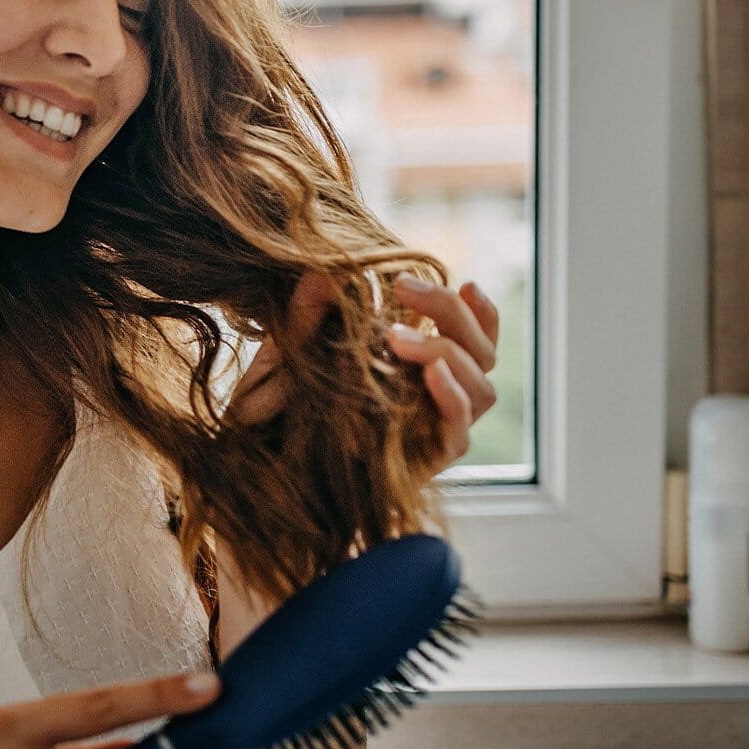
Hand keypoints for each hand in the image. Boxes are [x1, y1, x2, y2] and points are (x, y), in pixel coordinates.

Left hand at [226, 270, 499, 470]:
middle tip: (404, 286)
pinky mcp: (427, 463)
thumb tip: (322, 271)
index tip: (465, 281)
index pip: (474, 339)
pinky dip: (452, 398)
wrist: (264, 477)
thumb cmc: (279, 414)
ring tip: (397, 336)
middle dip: (451, 313)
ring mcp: (434, 431)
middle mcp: (436, 399)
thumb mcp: (290, 357)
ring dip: (448, 351)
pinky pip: (459, 431)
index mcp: (419, 370)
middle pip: (482, 354)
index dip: (481, 313)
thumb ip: (308, 317)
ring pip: (484, 389)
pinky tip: (430, 373)